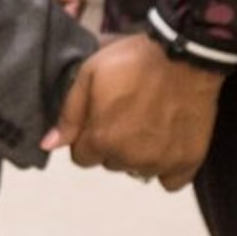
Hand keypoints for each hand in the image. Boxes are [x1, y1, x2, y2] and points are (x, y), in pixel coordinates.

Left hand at [64, 34, 222, 190]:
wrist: (185, 54)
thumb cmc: (134, 60)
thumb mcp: (90, 74)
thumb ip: (69, 114)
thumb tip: (49, 145)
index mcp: (102, 139)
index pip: (82, 158)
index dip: (88, 137)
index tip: (101, 119)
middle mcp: (129, 158)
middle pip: (111, 163)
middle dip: (114, 144)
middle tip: (128, 115)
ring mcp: (160, 163)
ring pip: (139, 170)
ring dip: (139, 155)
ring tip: (150, 124)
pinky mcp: (188, 161)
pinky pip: (171, 181)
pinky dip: (167, 167)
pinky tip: (168, 144)